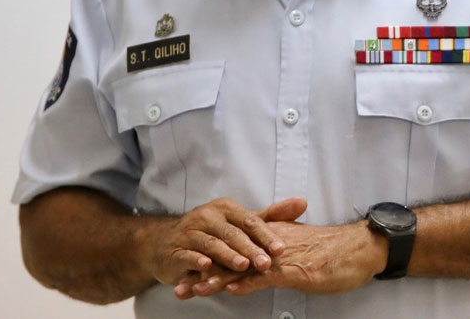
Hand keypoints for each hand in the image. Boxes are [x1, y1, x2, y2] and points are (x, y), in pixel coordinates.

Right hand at [141, 196, 307, 292]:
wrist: (166, 243)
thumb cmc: (210, 233)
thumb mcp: (240, 223)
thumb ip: (271, 216)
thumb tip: (303, 202)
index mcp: (225, 208)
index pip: (250, 221)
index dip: (266, 235)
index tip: (281, 249)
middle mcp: (207, 216)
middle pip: (232, 234)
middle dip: (250, 249)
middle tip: (266, 263)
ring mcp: (190, 232)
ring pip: (212, 244)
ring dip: (227, 256)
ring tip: (242, 266)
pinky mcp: (176, 249)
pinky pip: (188, 254)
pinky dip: (197, 260)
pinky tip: (207, 266)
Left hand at [178, 219, 385, 298]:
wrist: (358, 248)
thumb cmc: (330, 252)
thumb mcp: (296, 252)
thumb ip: (273, 257)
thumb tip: (256, 268)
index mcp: (268, 239)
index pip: (232, 250)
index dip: (208, 263)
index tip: (187, 274)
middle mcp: (269, 245)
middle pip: (229, 259)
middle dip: (203, 274)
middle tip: (180, 287)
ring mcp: (280, 257)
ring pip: (242, 268)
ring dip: (218, 280)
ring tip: (195, 289)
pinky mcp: (295, 270)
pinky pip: (267, 277)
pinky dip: (249, 283)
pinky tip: (233, 290)